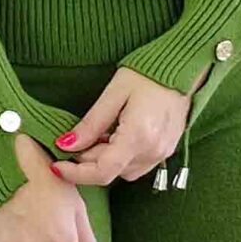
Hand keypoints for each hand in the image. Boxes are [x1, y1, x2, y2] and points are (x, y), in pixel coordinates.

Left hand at [45, 64, 201, 189]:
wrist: (183, 68)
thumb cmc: (149, 73)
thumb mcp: (114, 93)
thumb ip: (91, 124)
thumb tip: (66, 144)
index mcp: (138, 136)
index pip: (102, 171)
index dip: (76, 173)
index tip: (57, 166)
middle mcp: (153, 151)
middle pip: (111, 172)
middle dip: (88, 160)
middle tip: (77, 138)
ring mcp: (162, 153)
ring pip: (123, 171)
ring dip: (105, 159)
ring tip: (102, 132)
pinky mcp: (166, 150)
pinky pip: (137, 164)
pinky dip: (121, 156)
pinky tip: (117, 135)